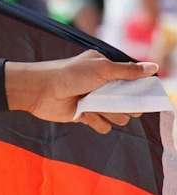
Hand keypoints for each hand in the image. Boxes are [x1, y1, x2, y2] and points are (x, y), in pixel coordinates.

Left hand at [9, 54, 161, 132]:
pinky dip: (98, 123)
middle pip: (130, 103)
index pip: (134, 83)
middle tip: (112, 100)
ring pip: (119, 116)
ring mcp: (95, 102)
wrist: (40, 91)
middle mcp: (104, 87)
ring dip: (110, 114)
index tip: (140, 94)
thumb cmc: (70, 74)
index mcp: (108, 71)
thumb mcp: (102, 68)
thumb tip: (154, 67)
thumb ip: (128, 70)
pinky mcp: (85, 117)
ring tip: (94, 106)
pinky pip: (104, 126)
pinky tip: (87, 115)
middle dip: (125, 105)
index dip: (139, 90)